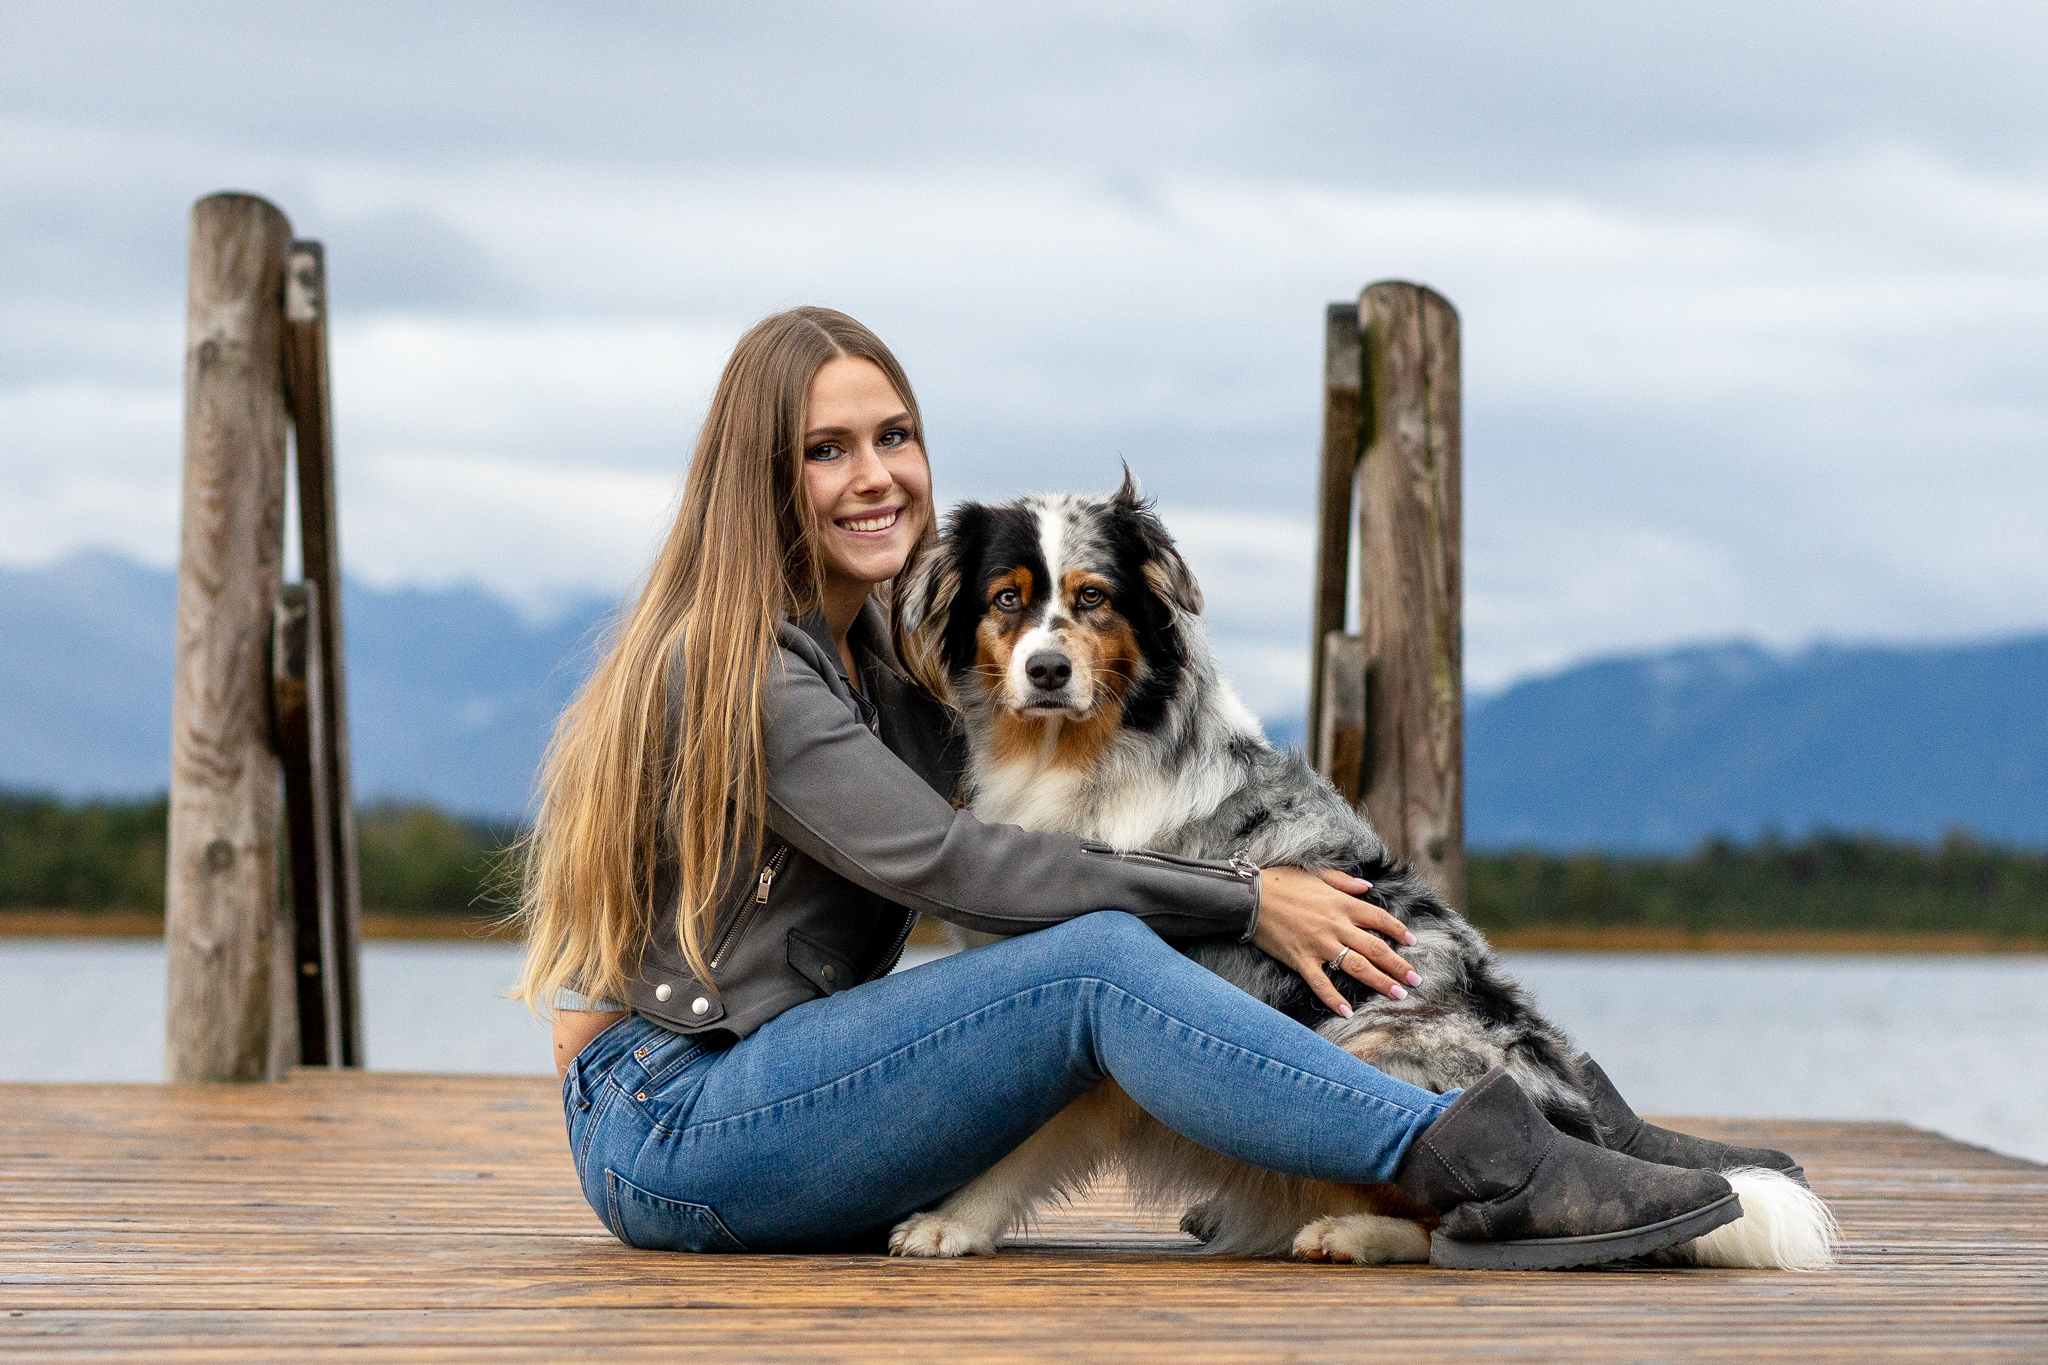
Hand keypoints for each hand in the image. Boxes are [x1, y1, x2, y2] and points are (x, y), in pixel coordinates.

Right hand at [1251, 867, 1418, 1017]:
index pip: (1379, 919)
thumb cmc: (1282, 882)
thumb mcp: (1317, 874)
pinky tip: (1347, 1011)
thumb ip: (1345, 882)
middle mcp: (1336, 926)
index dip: (1399, 931)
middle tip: (1416, 980)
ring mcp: (1320, 945)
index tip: (1412, 943)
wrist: (1251, 896)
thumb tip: (1367, 887)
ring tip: (1398, 995)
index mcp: (1342, 904)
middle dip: (1399, 966)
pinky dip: (1334, 999)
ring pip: (1357, 967)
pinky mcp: (1301, 960)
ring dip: (1381, 982)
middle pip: (1376, 948)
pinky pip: (1321, 983)